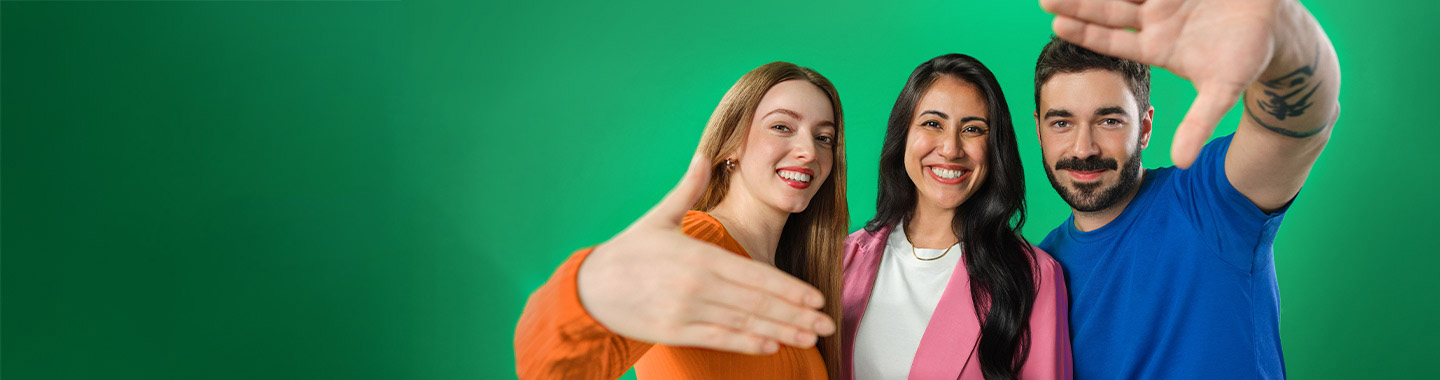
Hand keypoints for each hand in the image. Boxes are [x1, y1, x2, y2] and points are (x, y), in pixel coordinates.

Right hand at [577, 152, 835, 353]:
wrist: (588, 290)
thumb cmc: (627, 253)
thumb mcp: (658, 217)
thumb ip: (688, 189)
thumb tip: (706, 154)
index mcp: (698, 256)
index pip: (755, 274)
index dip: (789, 289)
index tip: (815, 298)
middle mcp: (697, 286)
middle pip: (757, 303)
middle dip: (796, 314)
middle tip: (827, 323)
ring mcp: (687, 312)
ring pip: (744, 324)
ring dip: (781, 332)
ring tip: (810, 338)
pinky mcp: (675, 332)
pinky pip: (719, 339)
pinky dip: (748, 343)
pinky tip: (772, 346)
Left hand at [1041, 0, 1281, 167]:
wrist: (1280, 29)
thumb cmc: (1248, 58)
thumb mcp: (1221, 91)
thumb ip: (1198, 123)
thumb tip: (1181, 163)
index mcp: (1156, 46)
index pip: (1111, 39)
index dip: (1086, 33)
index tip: (1056, 26)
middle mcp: (1156, 19)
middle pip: (1109, 8)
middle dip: (1078, 2)